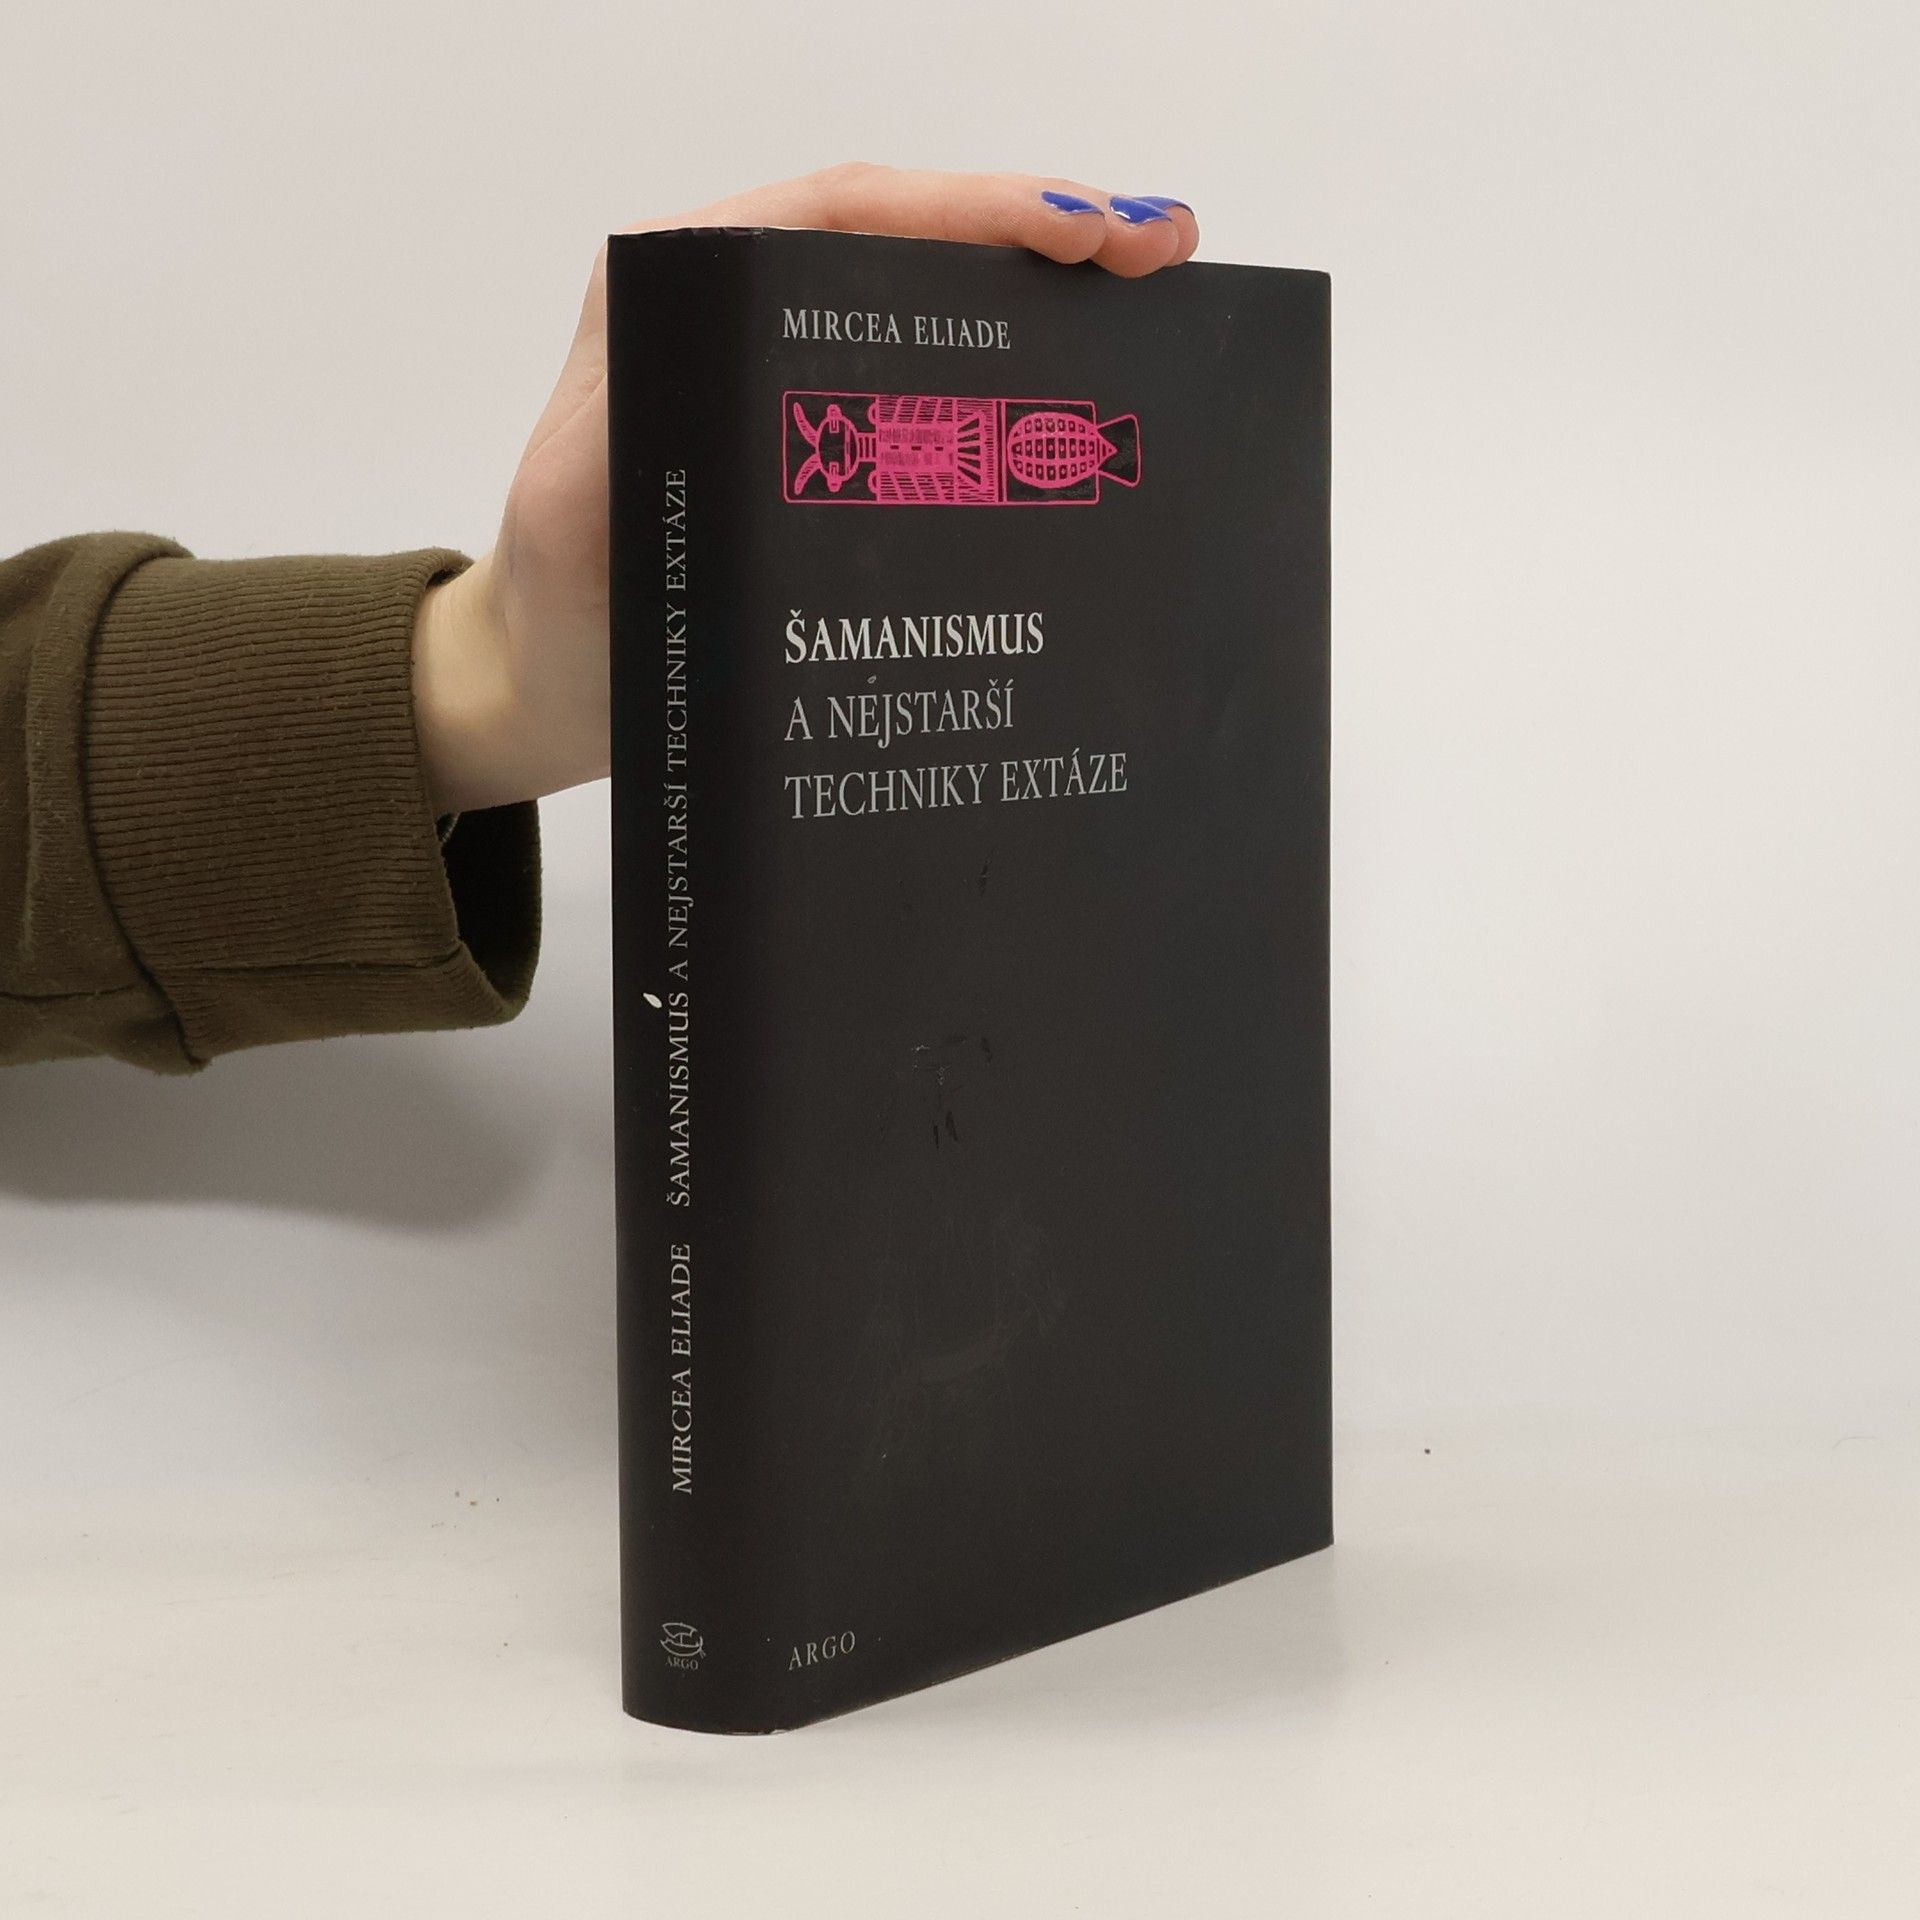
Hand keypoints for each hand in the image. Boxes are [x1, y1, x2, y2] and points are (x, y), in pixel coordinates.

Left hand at [411, 164, 1200, 813]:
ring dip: (1042, 297)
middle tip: (1161, 250)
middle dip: (1042, 232)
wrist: (549, 679)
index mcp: (681, 288)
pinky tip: (1081, 392)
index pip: (848, 214)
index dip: (975, 211)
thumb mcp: (583, 509)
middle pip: (911, 240)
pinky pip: (927, 383)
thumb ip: (644, 434)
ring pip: (933, 304)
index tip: (1086, 233)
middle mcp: (742, 309)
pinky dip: (1010, 375)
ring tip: (1153, 302)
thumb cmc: (564, 603)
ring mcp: (790, 374)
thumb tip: (786, 413)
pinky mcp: (821, 439)